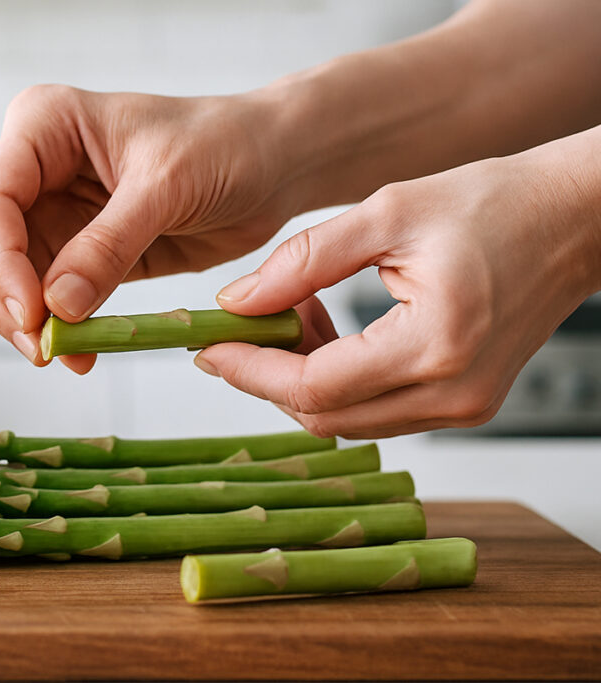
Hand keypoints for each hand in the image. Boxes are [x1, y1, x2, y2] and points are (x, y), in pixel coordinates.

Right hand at [0, 86, 294, 371]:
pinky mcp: (80, 253)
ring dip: (27, 323)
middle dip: (3, 299)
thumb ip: (108, 245)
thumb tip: (58, 308)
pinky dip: (59, 329)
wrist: (274, 165)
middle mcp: (36, 168)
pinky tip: (81, 352)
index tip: (31, 313)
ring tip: (63, 356)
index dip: (1, 262)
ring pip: (8, 279)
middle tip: (40, 348)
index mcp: (43, 126)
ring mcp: (55, 213)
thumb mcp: (166, 186)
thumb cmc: (225, 144)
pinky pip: (51, 299)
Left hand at [195, 137, 600, 438]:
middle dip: (266, 376)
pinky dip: (336, 379)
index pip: (313, 386)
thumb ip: (304, 261)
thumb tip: (236, 302)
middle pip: (324, 416)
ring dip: (300, 377)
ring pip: (346, 419)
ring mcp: (462, 407)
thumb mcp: (387, 214)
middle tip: (238, 328)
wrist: (573, 220)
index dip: (250, 369)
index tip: (208, 345)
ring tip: (291, 313)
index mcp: (435, 345)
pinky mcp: (464, 403)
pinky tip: (327, 330)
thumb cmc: (494, 204)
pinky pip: (376, 409)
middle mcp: (452, 393)